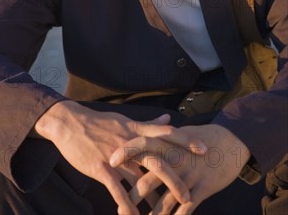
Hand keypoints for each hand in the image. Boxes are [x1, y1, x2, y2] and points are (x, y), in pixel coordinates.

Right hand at [34, 101, 206, 213]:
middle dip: (174, 180)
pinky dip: (127, 205)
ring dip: (153, 200)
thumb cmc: (98, 122)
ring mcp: (116, 156)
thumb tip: (168, 118)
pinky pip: (117, 190)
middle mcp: (130, 142)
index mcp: (136, 129)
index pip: (166, 134)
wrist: (69, 122)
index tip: (204, 149)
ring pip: (139, 180)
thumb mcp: (125, 119)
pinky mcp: (101, 168)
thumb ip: (148, 123)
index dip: (186, 141)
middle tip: (189, 196)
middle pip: (157, 161)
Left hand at [110, 123, 250, 213]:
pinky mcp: (203, 188)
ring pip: (166, 200)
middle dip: (133, 195)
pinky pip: (186, 209)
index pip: (141, 144)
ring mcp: (190, 174)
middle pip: (149, 178)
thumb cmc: (201, 138)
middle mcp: (176, 158)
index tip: (110, 162)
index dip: (126, 152)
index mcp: (168, 143)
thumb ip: (158, 137)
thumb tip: (136, 137)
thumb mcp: (179, 135)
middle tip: (120, 207)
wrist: (232, 140)